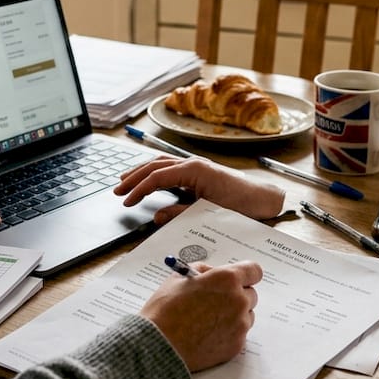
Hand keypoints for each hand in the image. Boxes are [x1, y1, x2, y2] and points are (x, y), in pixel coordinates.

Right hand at [114, 157, 284, 224]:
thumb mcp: (208, 213)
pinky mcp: (199, 172)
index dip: (138, 189)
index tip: (125, 201)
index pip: (157, 177)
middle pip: (154, 165)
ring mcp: (195, 166)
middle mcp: (192, 163)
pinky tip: (149, 179)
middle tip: (116, 191)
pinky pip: (171, 168)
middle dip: (133, 177)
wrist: (262, 199)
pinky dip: (155, 172)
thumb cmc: (240, 205)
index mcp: (193, 170)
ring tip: (124, 180)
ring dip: (142, 171)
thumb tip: (156, 215)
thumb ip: (180, 213)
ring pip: (161, 163)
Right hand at [140, 260, 262, 371]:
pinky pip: (239, 334)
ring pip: (247, 315)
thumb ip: (203, 270)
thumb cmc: (165, 309)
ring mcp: (240, 324)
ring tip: (209, 320)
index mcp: (227, 279)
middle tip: (216, 301)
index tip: (239, 278)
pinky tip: (208, 333)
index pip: (254, 271)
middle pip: (251, 294)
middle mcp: (238, 300)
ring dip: (234, 315)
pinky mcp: (237, 345)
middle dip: (237, 295)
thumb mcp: (179, 277)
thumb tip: (213, 272)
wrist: (159, 344)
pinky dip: (228, 333)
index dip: (246, 274)